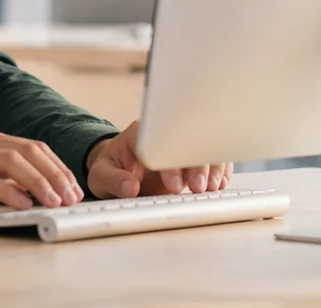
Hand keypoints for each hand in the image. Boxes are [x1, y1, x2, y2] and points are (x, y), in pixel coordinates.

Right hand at [0, 128, 84, 220]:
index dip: (55, 167)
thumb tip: (31, 193)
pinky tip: (24, 204)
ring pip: (13, 161)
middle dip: (55, 174)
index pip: (31, 148)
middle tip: (71, 196)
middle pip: (28, 151)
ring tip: (54, 201)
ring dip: (39, 182)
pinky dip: (9, 191)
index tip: (71, 187)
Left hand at [85, 121, 232, 198]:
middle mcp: (165, 137)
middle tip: (198, 187)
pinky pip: (210, 160)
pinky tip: (219, 184)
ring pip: (204, 150)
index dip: (170, 163)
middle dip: (197, 165)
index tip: (174, 184)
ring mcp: (180, 148)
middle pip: (189, 142)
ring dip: (212, 168)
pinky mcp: (189, 162)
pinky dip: (217, 172)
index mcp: (143, 133)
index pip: (162, 141)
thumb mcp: (102, 176)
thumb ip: (114, 180)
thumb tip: (130, 188)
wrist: (117, 171)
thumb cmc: (110, 169)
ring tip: (213, 187)